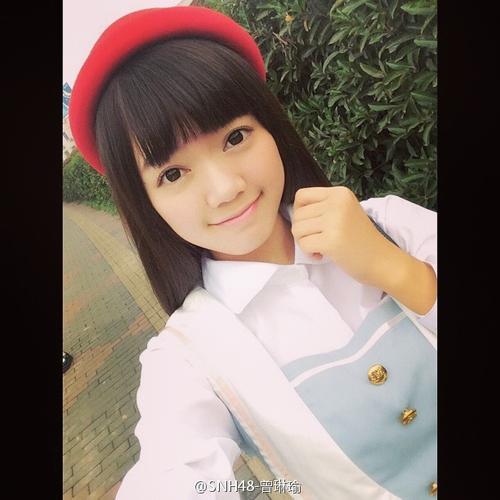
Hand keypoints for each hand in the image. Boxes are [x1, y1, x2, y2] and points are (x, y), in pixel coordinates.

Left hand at [291, 186, 436, 314]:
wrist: (383, 261)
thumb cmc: (361, 239)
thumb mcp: (345, 212)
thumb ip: (323, 207)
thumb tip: (292, 211)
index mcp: (340, 193)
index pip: (301, 196)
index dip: (300, 212)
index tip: (313, 225)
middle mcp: (337, 203)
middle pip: (297, 214)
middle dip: (303, 231)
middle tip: (319, 240)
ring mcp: (334, 221)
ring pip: (297, 229)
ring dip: (305, 242)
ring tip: (321, 246)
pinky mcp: (331, 241)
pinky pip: (303, 244)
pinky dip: (309, 253)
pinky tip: (322, 255)